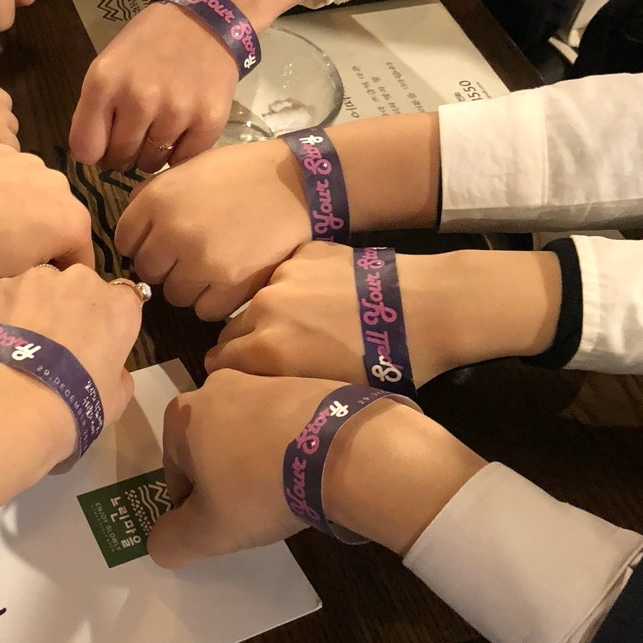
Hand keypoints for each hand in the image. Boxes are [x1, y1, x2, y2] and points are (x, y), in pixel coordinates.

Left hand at [0, 144, 93, 296]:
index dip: (58, 283)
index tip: (34, 289)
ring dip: (26, 216)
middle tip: (10, 261)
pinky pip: (14, 180)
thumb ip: (33, 283)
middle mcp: (63, 189)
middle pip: (63, 227)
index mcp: (72, 225)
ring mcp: (34, 163)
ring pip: (39, 201)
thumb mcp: (3, 287)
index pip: (80, 265)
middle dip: (45, 245)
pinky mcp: (5, 149)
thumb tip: (36, 278)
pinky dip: (4, 193)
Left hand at [0, 264, 145, 441]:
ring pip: (41, 287)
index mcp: (119, 306)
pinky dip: (5, 312)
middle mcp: (82, 281)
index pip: (124, 298)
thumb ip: (120, 375)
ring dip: (37, 306)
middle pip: (81, 287)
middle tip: (57, 345)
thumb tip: (114, 370)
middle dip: (72, 307)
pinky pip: (8, 296)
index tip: (97, 338)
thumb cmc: (75, 402)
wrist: (12, 403)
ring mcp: (37, 279)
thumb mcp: (115, 399)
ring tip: (23, 344)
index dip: (108, 318)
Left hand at [68, 2, 237, 172]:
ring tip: (161, 126)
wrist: (207, 18)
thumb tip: (94, 157)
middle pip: (119, 159)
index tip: (104, 143)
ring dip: (152, 153)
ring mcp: (176, 112)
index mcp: (105, 82)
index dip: (94, 151)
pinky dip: (181, 153)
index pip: (85, 149)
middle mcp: (139, 99)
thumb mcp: (110, 64)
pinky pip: (183, 161)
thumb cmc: (151, 42)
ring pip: (151, 163)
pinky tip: (183, 128)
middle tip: (136, 133)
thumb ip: (95, 109)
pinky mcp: (209, 121)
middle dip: (123, 154)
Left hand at [114, 138, 309, 318]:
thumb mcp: (188, 170)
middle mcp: (172, 232)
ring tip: (212, 265)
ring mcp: (201, 262)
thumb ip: (153, 196)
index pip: (125, 240)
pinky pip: (204, 310)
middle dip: (165, 265)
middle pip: (147, 271)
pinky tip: (228, 279)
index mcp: (157, 199)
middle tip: (189, 253)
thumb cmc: (240, 173)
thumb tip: (132, 229)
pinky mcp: (230, 285)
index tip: (160, 241)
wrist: (295, 184)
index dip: (141, 242)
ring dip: (189, 285)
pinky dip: (214, 300)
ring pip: (174, 295)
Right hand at [148, 369, 484, 566]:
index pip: (174, 471)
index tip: (219, 522)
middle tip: (251, 507)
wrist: (337, 450)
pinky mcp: (304, 381)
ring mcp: (263, 378)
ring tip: (284, 490)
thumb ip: (172, 541)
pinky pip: (286, 421)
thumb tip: (159, 545)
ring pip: (248, 431)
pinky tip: (307, 470)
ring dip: (258, 459)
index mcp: (182, 416)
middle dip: (224, 475)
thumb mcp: (207, 532)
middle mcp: (217, 385)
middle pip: (210, 444)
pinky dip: (290, 445)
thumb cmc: (257, 488)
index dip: (192, 504)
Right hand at [206, 244, 563, 384]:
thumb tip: (256, 388)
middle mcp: (263, 308)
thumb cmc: (382, 366)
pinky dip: (296, 286)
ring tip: (302, 323)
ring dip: (270, 313)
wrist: (425, 309)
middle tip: (269, 356)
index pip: (217, 363)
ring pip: (259, 300)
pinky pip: (286, 274)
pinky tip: (326, 296)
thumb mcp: (324, 391)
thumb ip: (278, 386)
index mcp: (264, 349)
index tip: (242, 379)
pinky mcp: (307, 252)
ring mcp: (284, 275)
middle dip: (242, 345)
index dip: (229, 374)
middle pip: (231, 330)